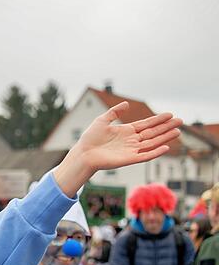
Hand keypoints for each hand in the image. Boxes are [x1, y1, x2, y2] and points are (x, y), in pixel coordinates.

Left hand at [54, 103, 181, 196]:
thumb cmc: (90, 138)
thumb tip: (127, 104)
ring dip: (165, 138)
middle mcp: (131, 140)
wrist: (83, 153)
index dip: (158, 119)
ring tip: (178, 132)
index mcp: (126, 131)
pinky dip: (155, 152)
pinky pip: (145, 156)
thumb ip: (115, 112)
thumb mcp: (102, 120)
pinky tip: (166, 147)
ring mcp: (131, 150)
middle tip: (180, 121)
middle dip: (166, 127)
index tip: (170, 114)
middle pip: (153, 133)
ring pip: (152, 143)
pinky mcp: (129, 159)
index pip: (146, 124)